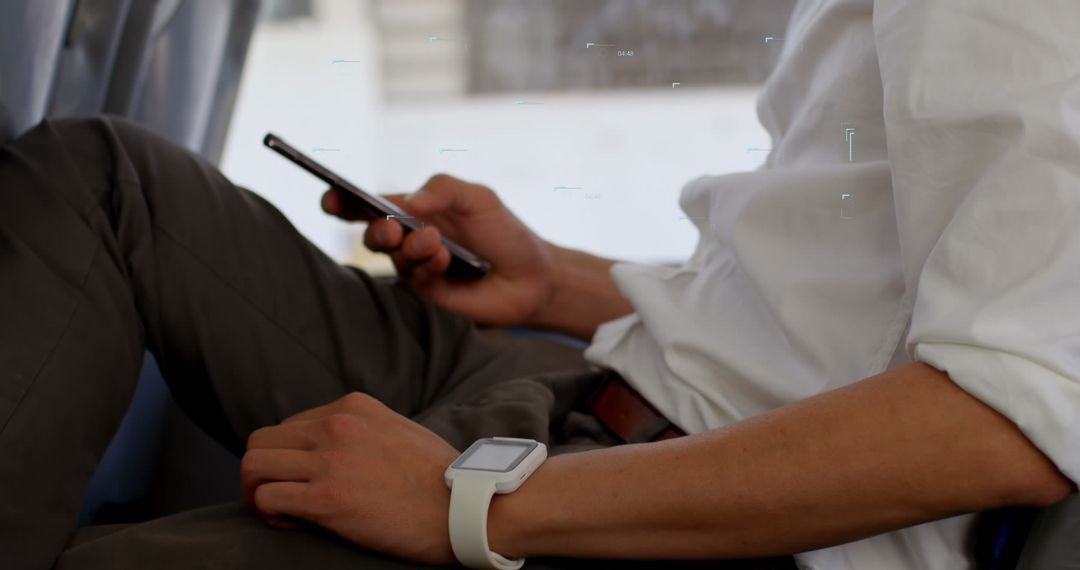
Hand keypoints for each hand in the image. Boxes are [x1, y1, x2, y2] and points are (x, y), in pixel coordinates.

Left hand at [241, 393, 459, 564]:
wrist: (467, 506)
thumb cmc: (441, 477)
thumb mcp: (399, 430)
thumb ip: (365, 430)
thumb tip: (340, 447)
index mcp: (353, 406)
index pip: (291, 424)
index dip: (290, 457)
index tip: (305, 480)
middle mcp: (336, 425)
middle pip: (262, 441)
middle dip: (262, 471)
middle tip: (277, 496)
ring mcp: (330, 461)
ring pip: (253, 465)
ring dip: (256, 491)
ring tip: (279, 511)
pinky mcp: (327, 499)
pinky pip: (266, 499)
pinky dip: (268, 514)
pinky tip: (293, 524)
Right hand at [322, 174, 555, 326]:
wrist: (533, 277)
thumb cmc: (504, 233)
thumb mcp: (478, 199)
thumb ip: (443, 189)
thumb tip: (408, 201)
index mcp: (414, 210)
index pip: (369, 205)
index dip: (343, 201)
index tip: (331, 198)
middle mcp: (409, 239)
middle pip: (371, 233)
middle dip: (375, 229)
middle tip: (393, 228)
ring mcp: (416, 268)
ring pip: (392, 256)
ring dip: (409, 246)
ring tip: (434, 241)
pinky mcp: (427, 293)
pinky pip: (413, 277)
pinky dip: (425, 264)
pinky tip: (445, 260)